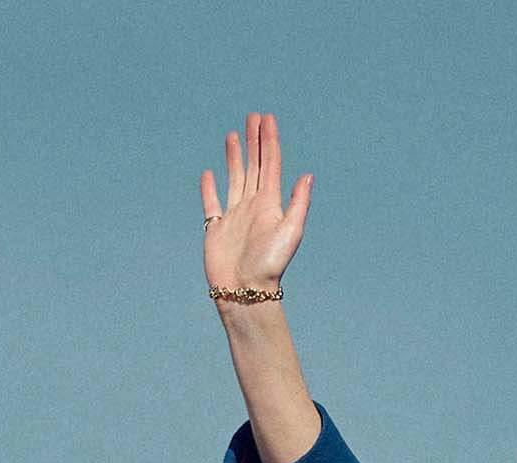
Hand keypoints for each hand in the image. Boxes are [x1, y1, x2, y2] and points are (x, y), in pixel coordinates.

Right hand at [199, 112, 312, 294]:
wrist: (245, 292)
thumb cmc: (269, 265)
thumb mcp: (290, 231)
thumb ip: (298, 203)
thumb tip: (307, 175)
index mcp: (270, 204)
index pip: (270, 164)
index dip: (269, 141)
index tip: (267, 119)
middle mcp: (252, 206)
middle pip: (253, 166)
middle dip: (254, 141)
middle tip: (253, 117)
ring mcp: (233, 216)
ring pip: (234, 178)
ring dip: (235, 157)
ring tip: (233, 136)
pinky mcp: (216, 229)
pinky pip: (212, 203)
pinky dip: (210, 188)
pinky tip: (209, 174)